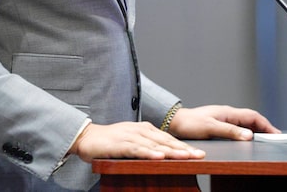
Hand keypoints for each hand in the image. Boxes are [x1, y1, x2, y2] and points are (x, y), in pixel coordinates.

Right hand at [70, 121, 205, 162]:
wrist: (87, 137)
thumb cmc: (110, 142)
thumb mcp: (132, 142)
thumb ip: (147, 146)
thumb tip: (164, 155)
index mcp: (145, 129)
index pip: (168, 139)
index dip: (184, 146)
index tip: (199, 153)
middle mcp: (141, 130)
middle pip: (166, 140)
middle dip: (184, 149)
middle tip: (200, 155)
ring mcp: (131, 136)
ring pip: (155, 144)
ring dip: (171, 151)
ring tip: (186, 157)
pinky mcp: (120, 144)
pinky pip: (137, 149)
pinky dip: (149, 153)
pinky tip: (160, 157)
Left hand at [168, 105, 279, 140]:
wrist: (175, 123)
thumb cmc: (190, 124)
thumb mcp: (211, 128)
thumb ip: (230, 131)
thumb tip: (249, 135)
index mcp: (228, 112)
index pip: (253, 116)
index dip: (266, 124)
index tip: (275, 134)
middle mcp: (227, 114)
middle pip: (251, 119)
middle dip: (264, 127)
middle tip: (274, 138)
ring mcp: (223, 118)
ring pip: (245, 123)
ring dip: (256, 129)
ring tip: (264, 139)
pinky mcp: (219, 124)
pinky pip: (238, 127)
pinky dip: (246, 132)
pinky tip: (247, 139)